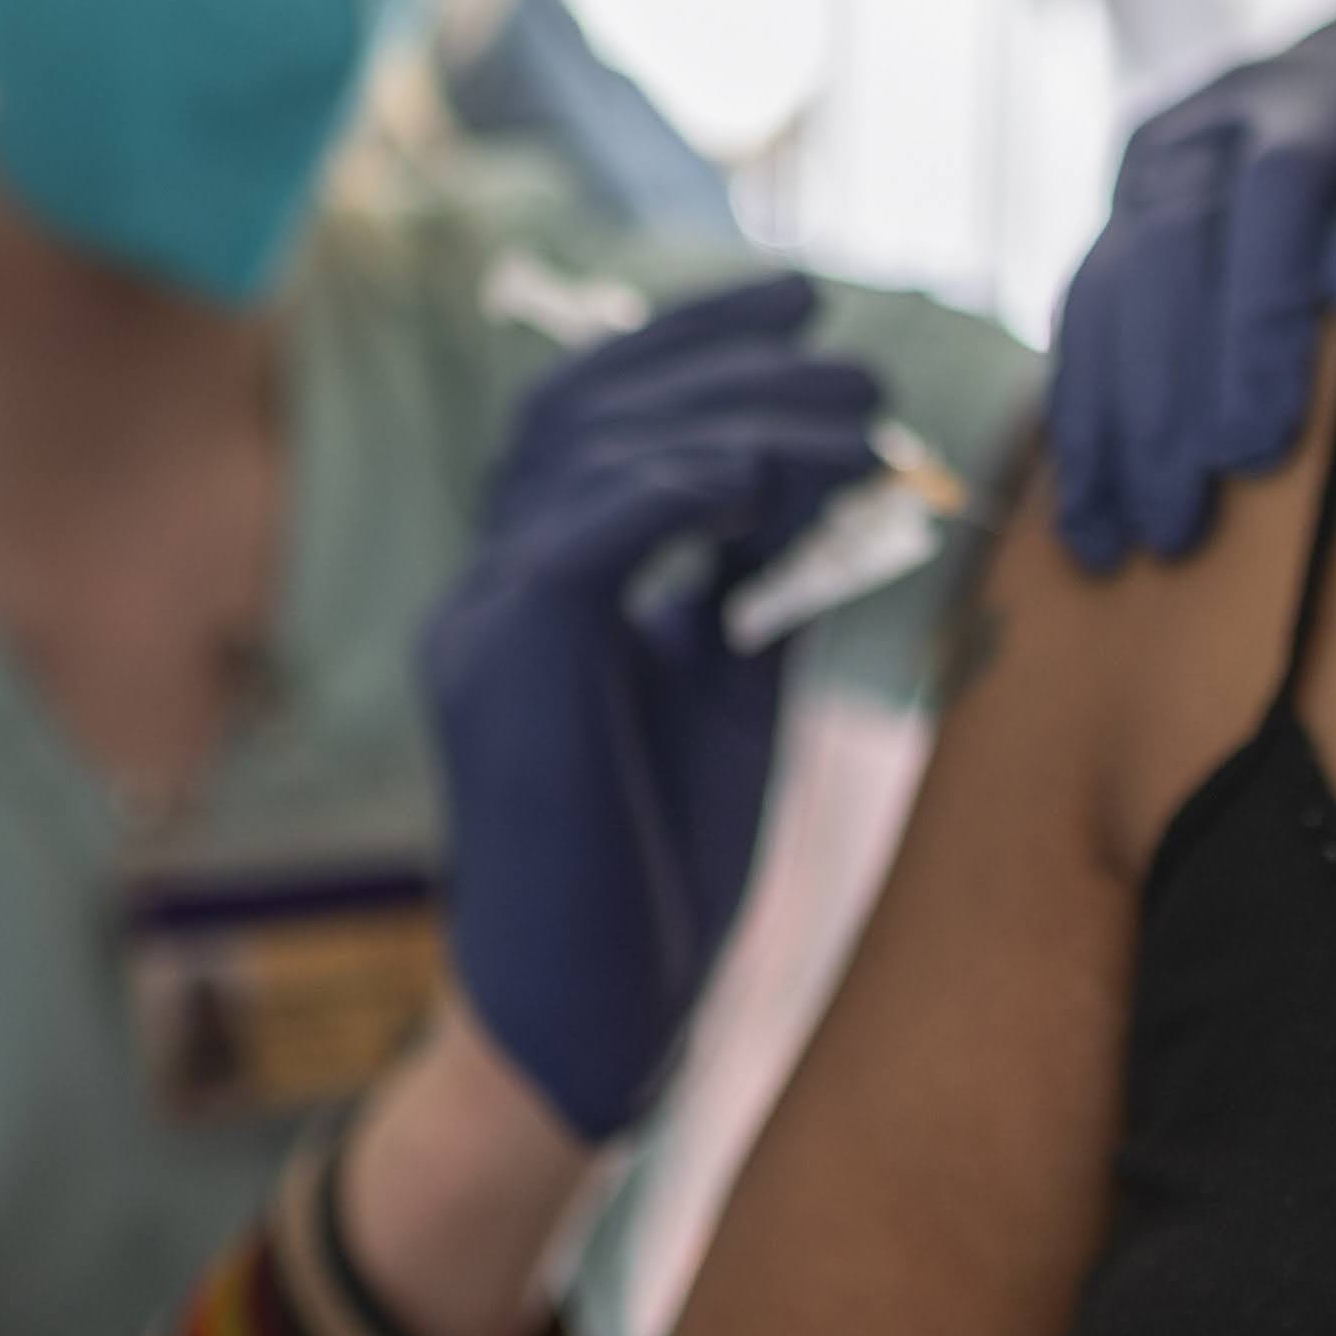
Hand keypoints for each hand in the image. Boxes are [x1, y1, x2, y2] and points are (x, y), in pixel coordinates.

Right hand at [418, 274, 883, 1140]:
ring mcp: (479, 623)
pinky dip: (679, 484)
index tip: (802, 306)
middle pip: (586, 405)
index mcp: (530, 586)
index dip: (686, 341)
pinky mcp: (501, 670)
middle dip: (725, 358)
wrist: (584, 1029)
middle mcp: (486, 587)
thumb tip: (820, 475)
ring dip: (740, 417)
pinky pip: (582, 531)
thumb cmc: (653, 873)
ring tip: (856, 420)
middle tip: (853, 359)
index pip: (588, 413)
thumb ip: (753, 580)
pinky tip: (766, 479)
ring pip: (594, 453)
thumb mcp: (724, 690)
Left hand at [1043, 7, 1335, 570]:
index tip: (1099, 537)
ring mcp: (1332, 96)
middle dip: (1158, 394)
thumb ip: (1179, 344)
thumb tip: (1108, 516)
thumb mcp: (1233, 255)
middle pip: (1169, 245)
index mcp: (1161, 170)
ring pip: (1273, 189)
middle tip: (1175, 518)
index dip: (1093, 418)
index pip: (1102, 295)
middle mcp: (1226, 123)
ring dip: (1253, 323)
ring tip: (1251, 450)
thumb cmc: (1330, 208)